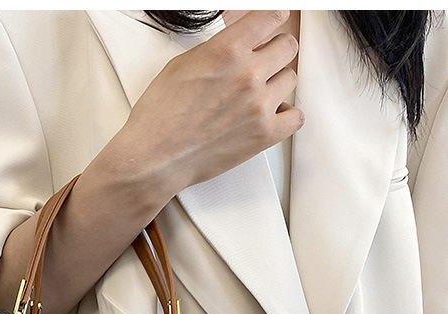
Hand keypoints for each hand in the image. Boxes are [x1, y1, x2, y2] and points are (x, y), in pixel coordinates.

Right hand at [115, 9, 303, 195]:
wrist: (154, 159)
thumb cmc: (160, 118)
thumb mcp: (181, 66)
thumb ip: (216, 50)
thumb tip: (235, 45)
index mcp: (227, 50)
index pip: (272, 17)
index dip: (273, 20)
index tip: (271, 26)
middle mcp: (248, 74)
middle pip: (288, 47)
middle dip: (274, 52)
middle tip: (260, 63)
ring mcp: (259, 106)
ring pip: (291, 79)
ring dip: (276, 84)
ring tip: (255, 96)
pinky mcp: (264, 135)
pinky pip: (296, 117)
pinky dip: (286, 115)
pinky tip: (270, 116)